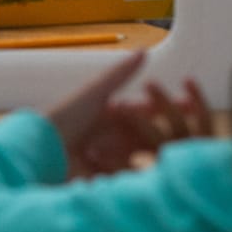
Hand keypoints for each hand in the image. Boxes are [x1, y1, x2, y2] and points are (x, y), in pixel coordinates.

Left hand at [46, 58, 213, 179]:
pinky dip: (138, 179)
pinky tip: (157, 179)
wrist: (40, 150)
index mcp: (107, 114)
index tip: (191, 105)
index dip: (166, 109)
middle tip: (192, 137)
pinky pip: (125, 180)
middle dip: (163, 136)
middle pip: (143, 137)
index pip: (144, 111)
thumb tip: (144, 50)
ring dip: (150, 158)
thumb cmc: (66, 116)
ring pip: (136, 159)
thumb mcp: (95, 92)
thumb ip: (119, 74)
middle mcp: (107, 136)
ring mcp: (104, 160)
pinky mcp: (100, 182)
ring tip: (177, 158)